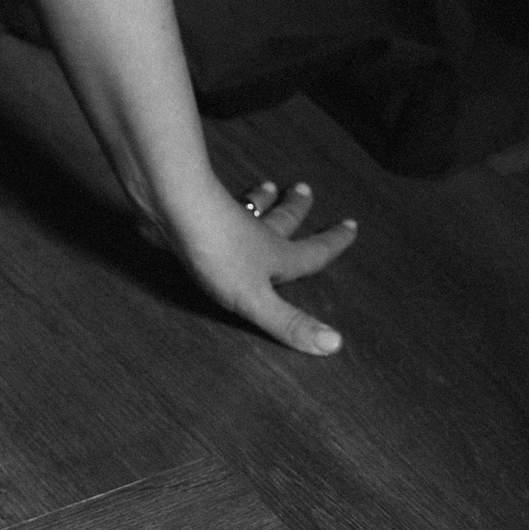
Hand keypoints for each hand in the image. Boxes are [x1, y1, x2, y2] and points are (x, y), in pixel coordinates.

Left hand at [159, 176, 356, 355]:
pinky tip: (221, 197)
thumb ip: (290, 323)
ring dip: (263, 199)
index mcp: (277, 257)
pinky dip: (228, 200)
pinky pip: (221, 207)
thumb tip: (336, 344)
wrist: (177, 208)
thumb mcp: (256, 299)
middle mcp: (257, 235)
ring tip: (269, 186)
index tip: (351, 224)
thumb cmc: (220, 257)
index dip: (333, 243)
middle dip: (296, 209)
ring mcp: (227, 220)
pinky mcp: (199, 212)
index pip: (313, 252)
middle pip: (283, 220)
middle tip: (305, 189)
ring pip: (252, 209)